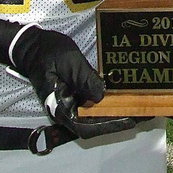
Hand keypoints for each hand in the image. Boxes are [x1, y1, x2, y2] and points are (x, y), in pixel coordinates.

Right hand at [10, 25, 136, 138]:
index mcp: (59, 106)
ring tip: (136, 103)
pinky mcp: (73, 92)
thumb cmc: (47, 52)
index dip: (109, 126)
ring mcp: (69, 101)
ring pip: (93, 113)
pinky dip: (106, 99)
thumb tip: (101, 96)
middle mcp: (65, 109)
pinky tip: (122, 91)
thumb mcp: (68, 61)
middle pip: (93, 123)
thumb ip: (84, 78)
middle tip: (142, 111)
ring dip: (113, 110)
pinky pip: (91, 100)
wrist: (30, 45)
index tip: (130, 120)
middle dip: (117, 119)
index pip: (86, 128)